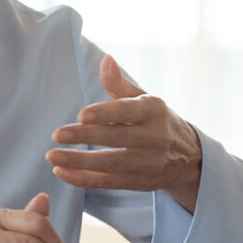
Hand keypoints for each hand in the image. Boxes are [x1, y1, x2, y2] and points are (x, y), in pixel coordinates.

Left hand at [45, 54, 202, 211]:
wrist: (190, 157)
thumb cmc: (155, 119)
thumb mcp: (143, 98)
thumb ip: (119, 83)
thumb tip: (106, 60)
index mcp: (154, 111)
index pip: (128, 112)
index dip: (105, 114)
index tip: (81, 115)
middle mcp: (154, 138)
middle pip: (117, 139)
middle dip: (85, 137)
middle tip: (57, 134)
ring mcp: (148, 164)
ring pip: (111, 164)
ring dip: (79, 162)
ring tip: (52, 156)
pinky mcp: (139, 183)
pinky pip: (109, 183)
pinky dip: (84, 179)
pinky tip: (61, 172)